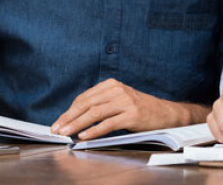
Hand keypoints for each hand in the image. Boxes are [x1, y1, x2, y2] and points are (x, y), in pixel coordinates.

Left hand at [51, 78, 199, 139]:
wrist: (166, 114)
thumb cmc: (139, 110)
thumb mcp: (119, 100)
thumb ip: (101, 104)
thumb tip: (75, 118)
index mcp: (111, 85)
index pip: (84, 98)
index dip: (69, 111)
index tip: (59, 122)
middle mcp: (117, 90)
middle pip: (87, 104)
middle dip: (69, 118)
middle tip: (57, 129)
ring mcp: (125, 102)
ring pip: (95, 113)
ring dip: (77, 124)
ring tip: (66, 133)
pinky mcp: (132, 115)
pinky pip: (109, 123)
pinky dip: (94, 130)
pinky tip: (84, 136)